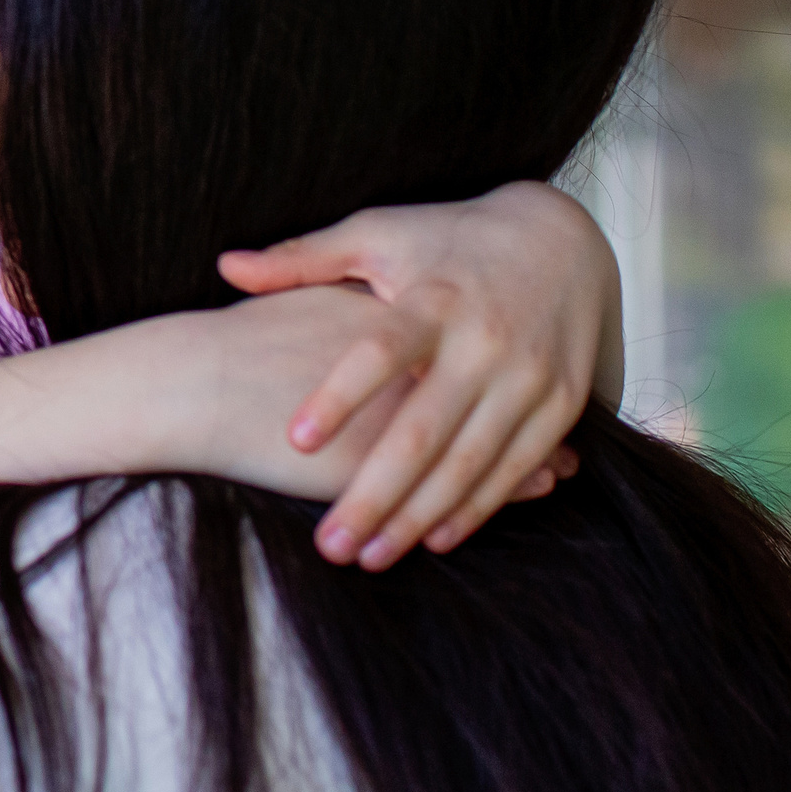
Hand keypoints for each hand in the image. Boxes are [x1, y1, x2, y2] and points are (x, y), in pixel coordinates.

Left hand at [218, 181, 618, 568]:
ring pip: (467, 463)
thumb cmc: (450, 239)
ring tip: (369, 556)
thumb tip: (226, 267)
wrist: (564, 238)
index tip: (297, 439)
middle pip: (422, 431)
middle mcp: (486, 341)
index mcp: (435, 299)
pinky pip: (513, 466)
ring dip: (417, 517)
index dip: (340, 396)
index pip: (380, 352)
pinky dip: (475, 507)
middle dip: (374, 495)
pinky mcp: (561, 403)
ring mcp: (529, 376)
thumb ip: (304, 258)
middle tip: (328, 546)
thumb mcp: (379, 234)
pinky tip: (433, 539)